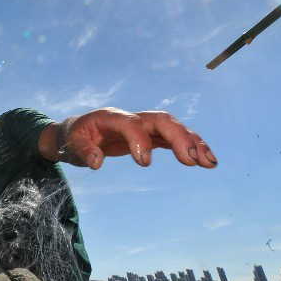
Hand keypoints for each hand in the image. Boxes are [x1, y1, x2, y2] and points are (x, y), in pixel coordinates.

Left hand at [66, 108, 216, 169]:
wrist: (78, 131)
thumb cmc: (75, 138)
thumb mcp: (72, 145)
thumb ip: (83, 152)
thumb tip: (97, 163)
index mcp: (110, 117)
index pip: (131, 123)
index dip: (139, 140)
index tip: (144, 163)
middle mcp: (132, 118)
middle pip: (161, 120)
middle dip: (179, 137)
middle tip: (192, 160)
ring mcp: (144, 126)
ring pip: (173, 128)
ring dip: (192, 143)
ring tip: (209, 163)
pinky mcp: (151, 136)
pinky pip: (175, 139)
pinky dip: (191, 148)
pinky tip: (206, 161)